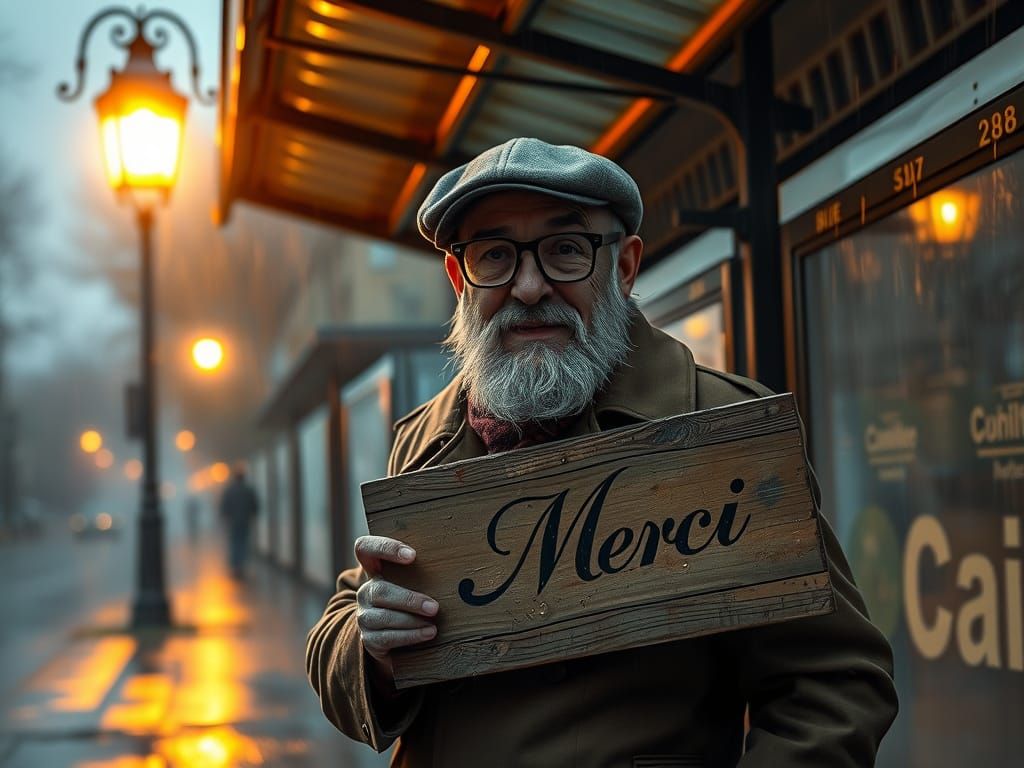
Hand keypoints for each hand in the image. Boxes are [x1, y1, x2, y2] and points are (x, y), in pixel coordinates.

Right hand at [354, 535, 438, 675]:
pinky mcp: (369, 639)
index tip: (412, 555)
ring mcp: (364, 615)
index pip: (366, 548)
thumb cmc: (411, 600)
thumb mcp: (413, 582)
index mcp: (374, 569)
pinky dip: (410, 636)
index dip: (385, 548)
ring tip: (434, 625)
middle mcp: (366, 591)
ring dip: (412, 621)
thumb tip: (461, 568)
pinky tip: (427, 633)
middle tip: (434, 607)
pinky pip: (387, 637)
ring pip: (383, 616)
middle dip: (409, 599)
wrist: (394, 637)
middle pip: (379, 590)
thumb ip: (424, 571)